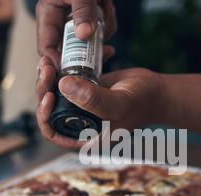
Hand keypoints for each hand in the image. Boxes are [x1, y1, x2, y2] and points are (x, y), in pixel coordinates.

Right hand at [36, 0, 116, 67]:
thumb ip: (82, 10)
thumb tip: (84, 36)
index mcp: (48, 15)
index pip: (47, 49)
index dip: (58, 64)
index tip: (76, 71)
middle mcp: (60, 21)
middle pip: (71, 50)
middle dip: (90, 48)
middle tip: (106, 48)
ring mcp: (76, 21)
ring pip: (90, 41)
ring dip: (103, 28)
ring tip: (105, 7)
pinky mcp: (89, 19)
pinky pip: (100, 30)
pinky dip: (108, 21)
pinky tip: (107, 5)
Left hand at [36, 66, 165, 147]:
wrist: (156, 91)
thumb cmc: (141, 102)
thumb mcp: (119, 104)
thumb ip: (93, 100)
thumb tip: (62, 85)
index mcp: (85, 135)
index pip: (53, 132)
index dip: (44, 115)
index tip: (49, 95)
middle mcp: (79, 122)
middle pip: (49, 108)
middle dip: (44, 87)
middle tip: (46, 66)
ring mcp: (81, 105)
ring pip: (55, 92)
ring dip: (49, 74)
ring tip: (50, 59)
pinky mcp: (84, 89)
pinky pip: (66, 78)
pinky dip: (65, 65)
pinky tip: (70, 54)